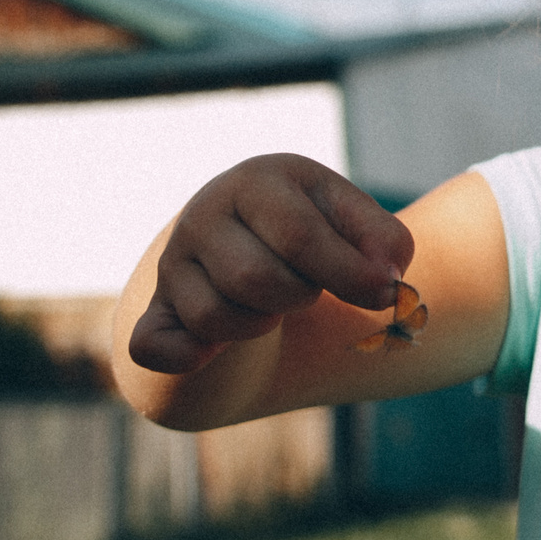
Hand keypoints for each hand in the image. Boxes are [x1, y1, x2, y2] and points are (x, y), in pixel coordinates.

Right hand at [126, 155, 414, 376]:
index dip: (347, 274)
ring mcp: (173, 264)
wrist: (254, 251)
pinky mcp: (157, 312)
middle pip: (254, 279)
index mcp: (257, 181)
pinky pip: (154, 346)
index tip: (382, 293)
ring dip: (260, 325)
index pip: (298, 235)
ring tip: (272, 305)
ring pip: (214, 317)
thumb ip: (385, 241)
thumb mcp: (355, 223)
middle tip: (306, 288)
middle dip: (298, 296)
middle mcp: (204, 214)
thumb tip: (386, 278)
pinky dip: (186, 357)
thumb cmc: (313, 235)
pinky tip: (213, 353)